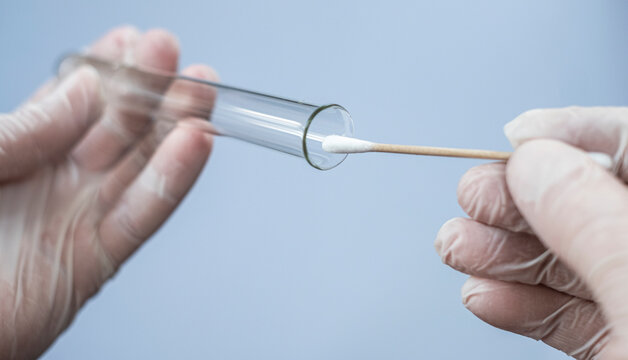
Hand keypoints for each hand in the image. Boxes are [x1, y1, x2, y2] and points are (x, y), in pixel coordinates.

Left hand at [0, 26, 217, 358]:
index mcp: (15, 152)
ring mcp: (76, 219)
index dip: (104, 69)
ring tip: (201, 90)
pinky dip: (173, 179)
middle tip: (176, 55)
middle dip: (148, 90)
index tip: (132, 39)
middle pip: (114, 129)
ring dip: (175, 127)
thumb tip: (84, 89)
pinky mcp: (93, 261)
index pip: (70, 101)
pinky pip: (142, 214)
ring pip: (139, 166)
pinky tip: (196, 143)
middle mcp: (52, 182)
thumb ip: (26, 126)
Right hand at [435, 107, 627, 358]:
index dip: (574, 131)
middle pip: (589, 203)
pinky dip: (519, 303)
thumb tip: (532, 164)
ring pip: (568, 260)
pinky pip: (565, 312)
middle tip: (473, 196)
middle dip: (520, 200)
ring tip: (457, 248)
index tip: (518, 135)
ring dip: (502, 254)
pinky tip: (484, 294)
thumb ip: (590, 222)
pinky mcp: (618, 343)